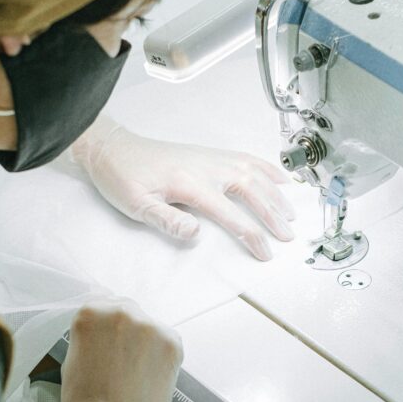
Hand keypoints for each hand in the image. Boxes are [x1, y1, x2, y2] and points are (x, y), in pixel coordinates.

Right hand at [62, 299, 182, 401]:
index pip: (100, 304)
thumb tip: (106, 333)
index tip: (106, 340)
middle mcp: (121, 311)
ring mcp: (150, 325)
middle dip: (125, 330)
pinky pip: (166, 341)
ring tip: (136, 372)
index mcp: (90, 312)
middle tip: (122, 358)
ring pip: (148, 326)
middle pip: (127, 309)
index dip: (104, 326)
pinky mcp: (173, 342)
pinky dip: (161, 355)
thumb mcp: (74, 357)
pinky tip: (149, 376)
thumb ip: (91, 335)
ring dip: (144, 342)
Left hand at [72, 115, 294, 260]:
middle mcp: (206, 167)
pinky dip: (266, 168)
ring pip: (253, 173)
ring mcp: (209, 157)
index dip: (251, 235)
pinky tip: (279, 178)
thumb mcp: (136, 206)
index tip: (264, 252)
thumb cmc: (121, 178)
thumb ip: (166, 220)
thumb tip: (195, 233)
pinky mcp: (208, 154)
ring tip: (290, 212)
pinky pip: (245, 158)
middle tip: (287, 236)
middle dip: (272, 215)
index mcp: (190, 183)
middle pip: (251, 190)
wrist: (112, 148)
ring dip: (275, 193)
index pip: (230, 214)